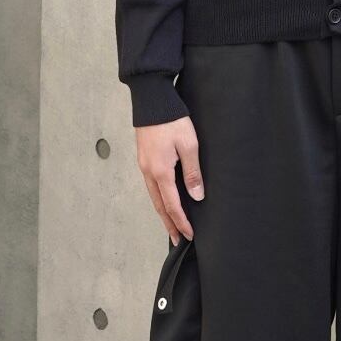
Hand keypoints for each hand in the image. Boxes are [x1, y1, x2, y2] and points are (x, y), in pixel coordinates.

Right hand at [135, 117, 203, 243]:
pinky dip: (158, 198)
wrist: (152, 100)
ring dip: (163, 213)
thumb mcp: (189, 145)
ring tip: (171, 225)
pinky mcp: (144, 159)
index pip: (172, 205)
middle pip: (159, 205)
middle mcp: (149, 172)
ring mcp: (144, 166)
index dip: (181, 222)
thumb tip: (196, 196)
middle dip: (169, 224)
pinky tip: (164, 200)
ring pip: (153, 196)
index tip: (189, 235)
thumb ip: (192, 172)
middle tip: (178, 239)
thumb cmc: (172, 120)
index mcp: (161, 171)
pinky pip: (151, 186)